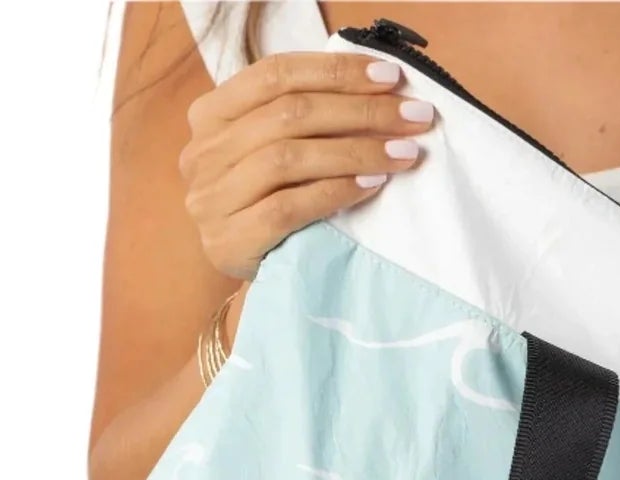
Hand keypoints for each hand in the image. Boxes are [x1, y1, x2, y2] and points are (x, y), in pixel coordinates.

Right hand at [179, 51, 434, 281]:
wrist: (237, 268)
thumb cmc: (264, 203)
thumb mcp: (272, 150)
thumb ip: (302, 120)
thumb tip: (379, 93)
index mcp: (212, 113)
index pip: (275, 75)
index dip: (336, 71)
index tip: (391, 77)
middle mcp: (205, 150)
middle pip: (290, 114)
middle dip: (361, 111)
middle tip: (414, 118)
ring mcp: (212, 197)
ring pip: (288, 158)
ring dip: (356, 152)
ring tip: (403, 154)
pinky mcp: (229, 240)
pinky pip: (288, 208)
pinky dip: (335, 192)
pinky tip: (372, 185)